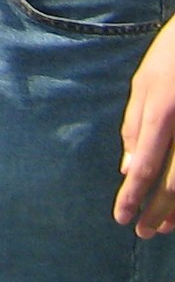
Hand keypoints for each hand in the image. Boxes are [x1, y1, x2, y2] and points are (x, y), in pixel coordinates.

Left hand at [118, 16, 174, 235]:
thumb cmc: (172, 57)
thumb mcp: (145, 83)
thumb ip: (135, 125)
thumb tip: (128, 168)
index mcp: (164, 111)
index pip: (147, 165)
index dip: (133, 196)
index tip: (121, 218)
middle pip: (173, 183)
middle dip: (156, 211)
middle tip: (141, 233)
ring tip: (164, 228)